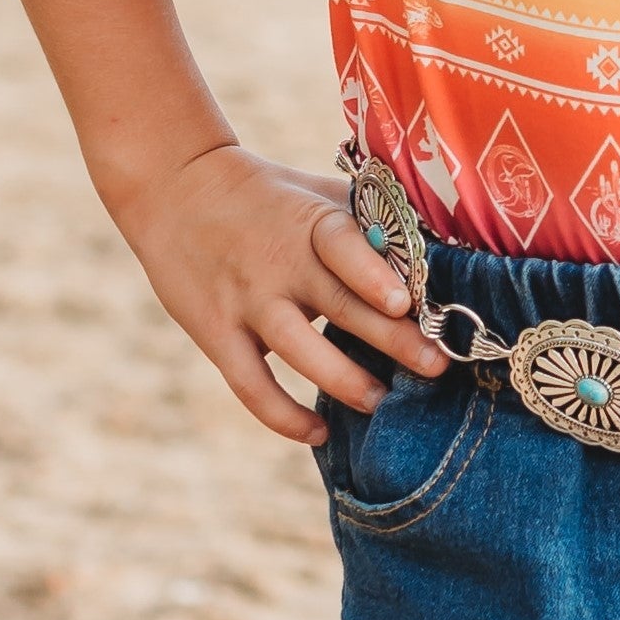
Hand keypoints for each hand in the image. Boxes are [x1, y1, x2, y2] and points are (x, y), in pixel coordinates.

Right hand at [120, 143, 445, 444]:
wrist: (176, 186)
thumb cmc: (269, 194)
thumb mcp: (317, 193)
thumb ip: (370, 219)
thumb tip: (443, 247)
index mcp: (310, 224)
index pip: (344, 246)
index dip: (374, 274)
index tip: (407, 300)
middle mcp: (280, 263)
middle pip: (341, 305)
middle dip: (392, 340)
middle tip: (435, 368)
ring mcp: (246, 300)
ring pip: (298, 350)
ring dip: (344, 381)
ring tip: (382, 403)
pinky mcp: (216, 331)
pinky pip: (251, 384)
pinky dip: (283, 415)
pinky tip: (319, 432)